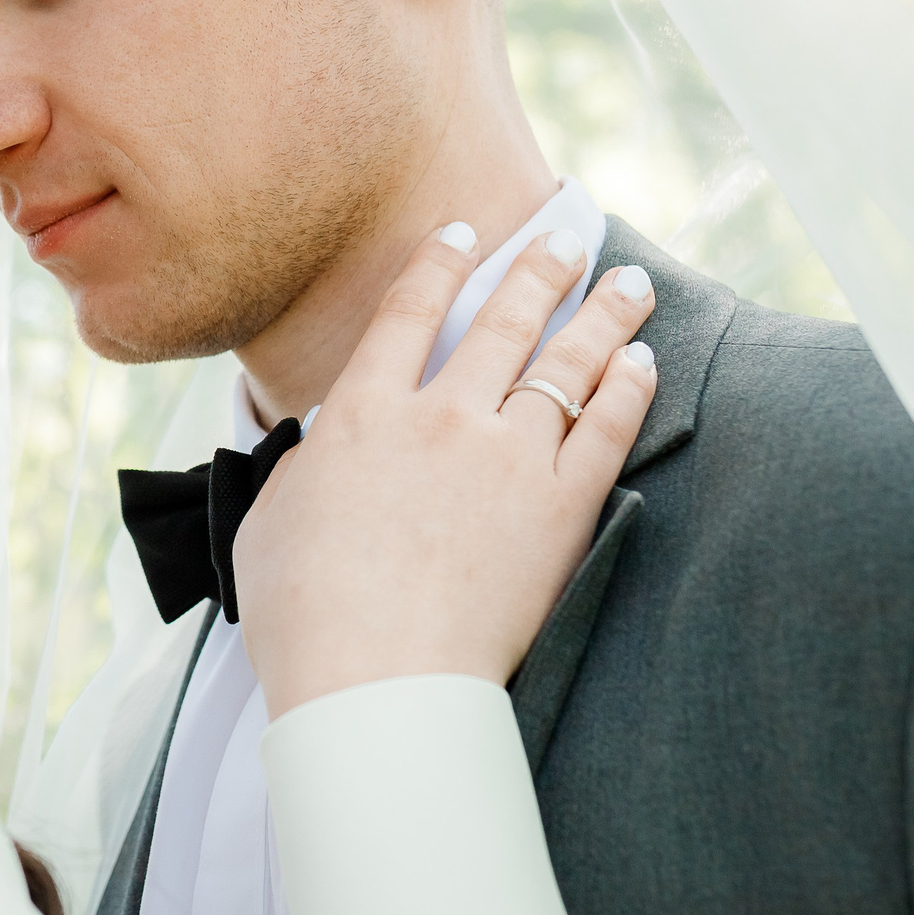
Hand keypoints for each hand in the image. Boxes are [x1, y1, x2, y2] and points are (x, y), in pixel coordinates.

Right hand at [235, 225, 657, 713]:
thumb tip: (321, 451)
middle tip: (568, 240)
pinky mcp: (561, 512)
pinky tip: (643, 363)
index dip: (438, 263)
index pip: (408, 313)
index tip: (463, 233)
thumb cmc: (303, 619)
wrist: (375, 682)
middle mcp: (442, 418)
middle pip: (502, 321)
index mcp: (362, 415)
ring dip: (603, 314)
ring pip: (566, 363)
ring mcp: (509, 461)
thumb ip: (303, 471)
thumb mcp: (270, 524)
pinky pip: (608, 430)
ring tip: (631, 284)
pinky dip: (628, 389)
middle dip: (541, 270)